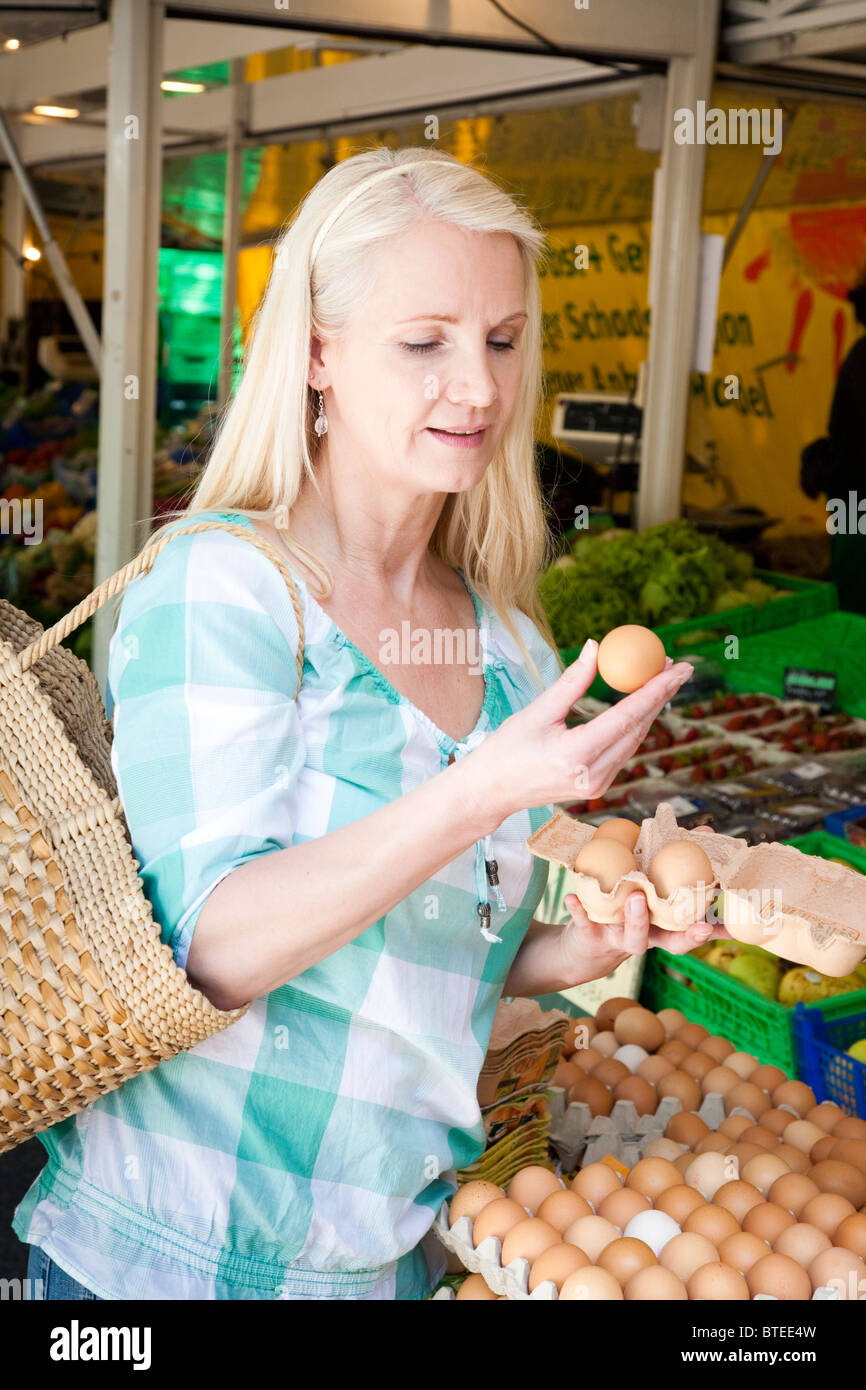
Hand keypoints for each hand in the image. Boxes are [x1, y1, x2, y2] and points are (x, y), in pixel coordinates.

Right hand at [466, 639, 693, 826]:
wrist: (492, 790)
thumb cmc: (508, 748)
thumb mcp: (537, 711)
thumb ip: (571, 681)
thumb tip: (595, 647)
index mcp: (574, 755)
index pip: (626, 717)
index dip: (655, 690)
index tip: (677, 668)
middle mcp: (592, 775)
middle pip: (638, 729)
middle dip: (661, 695)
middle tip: (676, 666)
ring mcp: (597, 786)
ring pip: (634, 741)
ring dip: (650, 709)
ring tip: (661, 678)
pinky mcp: (598, 787)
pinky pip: (624, 751)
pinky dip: (634, 726)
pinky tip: (642, 704)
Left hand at [558, 826, 728, 984]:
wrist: (584, 944)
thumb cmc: (626, 907)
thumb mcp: (652, 885)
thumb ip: (676, 861)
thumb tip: (707, 830)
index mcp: (664, 926)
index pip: (693, 931)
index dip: (714, 931)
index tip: (732, 929)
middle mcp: (646, 936)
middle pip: (669, 941)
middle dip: (685, 934)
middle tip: (699, 924)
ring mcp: (618, 938)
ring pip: (632, 936)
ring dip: (636, 918)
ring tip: (636, 897)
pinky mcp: (589, 935)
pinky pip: (584, 923)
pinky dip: (579, 911)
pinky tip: (571, 898)